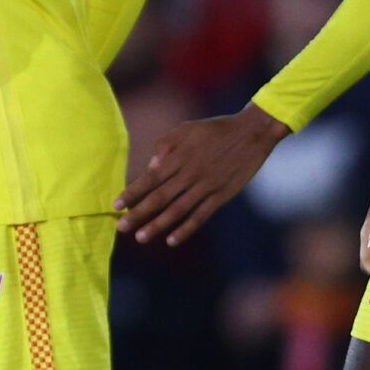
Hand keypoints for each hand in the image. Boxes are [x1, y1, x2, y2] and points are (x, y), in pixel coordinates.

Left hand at [116, 107, 289, 245]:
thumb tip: (150, 167)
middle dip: (138, 214)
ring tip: (141, 237)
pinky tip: (172, 240)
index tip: (115, 205)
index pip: (150, 178)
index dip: (132, 193)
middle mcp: (190, 173)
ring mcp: (207, 186)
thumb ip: (165, 145)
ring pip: (178, 210)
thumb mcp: (187, 128)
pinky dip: (186, 229)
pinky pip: (201, 215)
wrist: (253, 132)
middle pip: (160, 197)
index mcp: (180, 157)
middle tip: (121, 227)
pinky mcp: (222, 195)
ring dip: (158, 225)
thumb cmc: (216, 129)